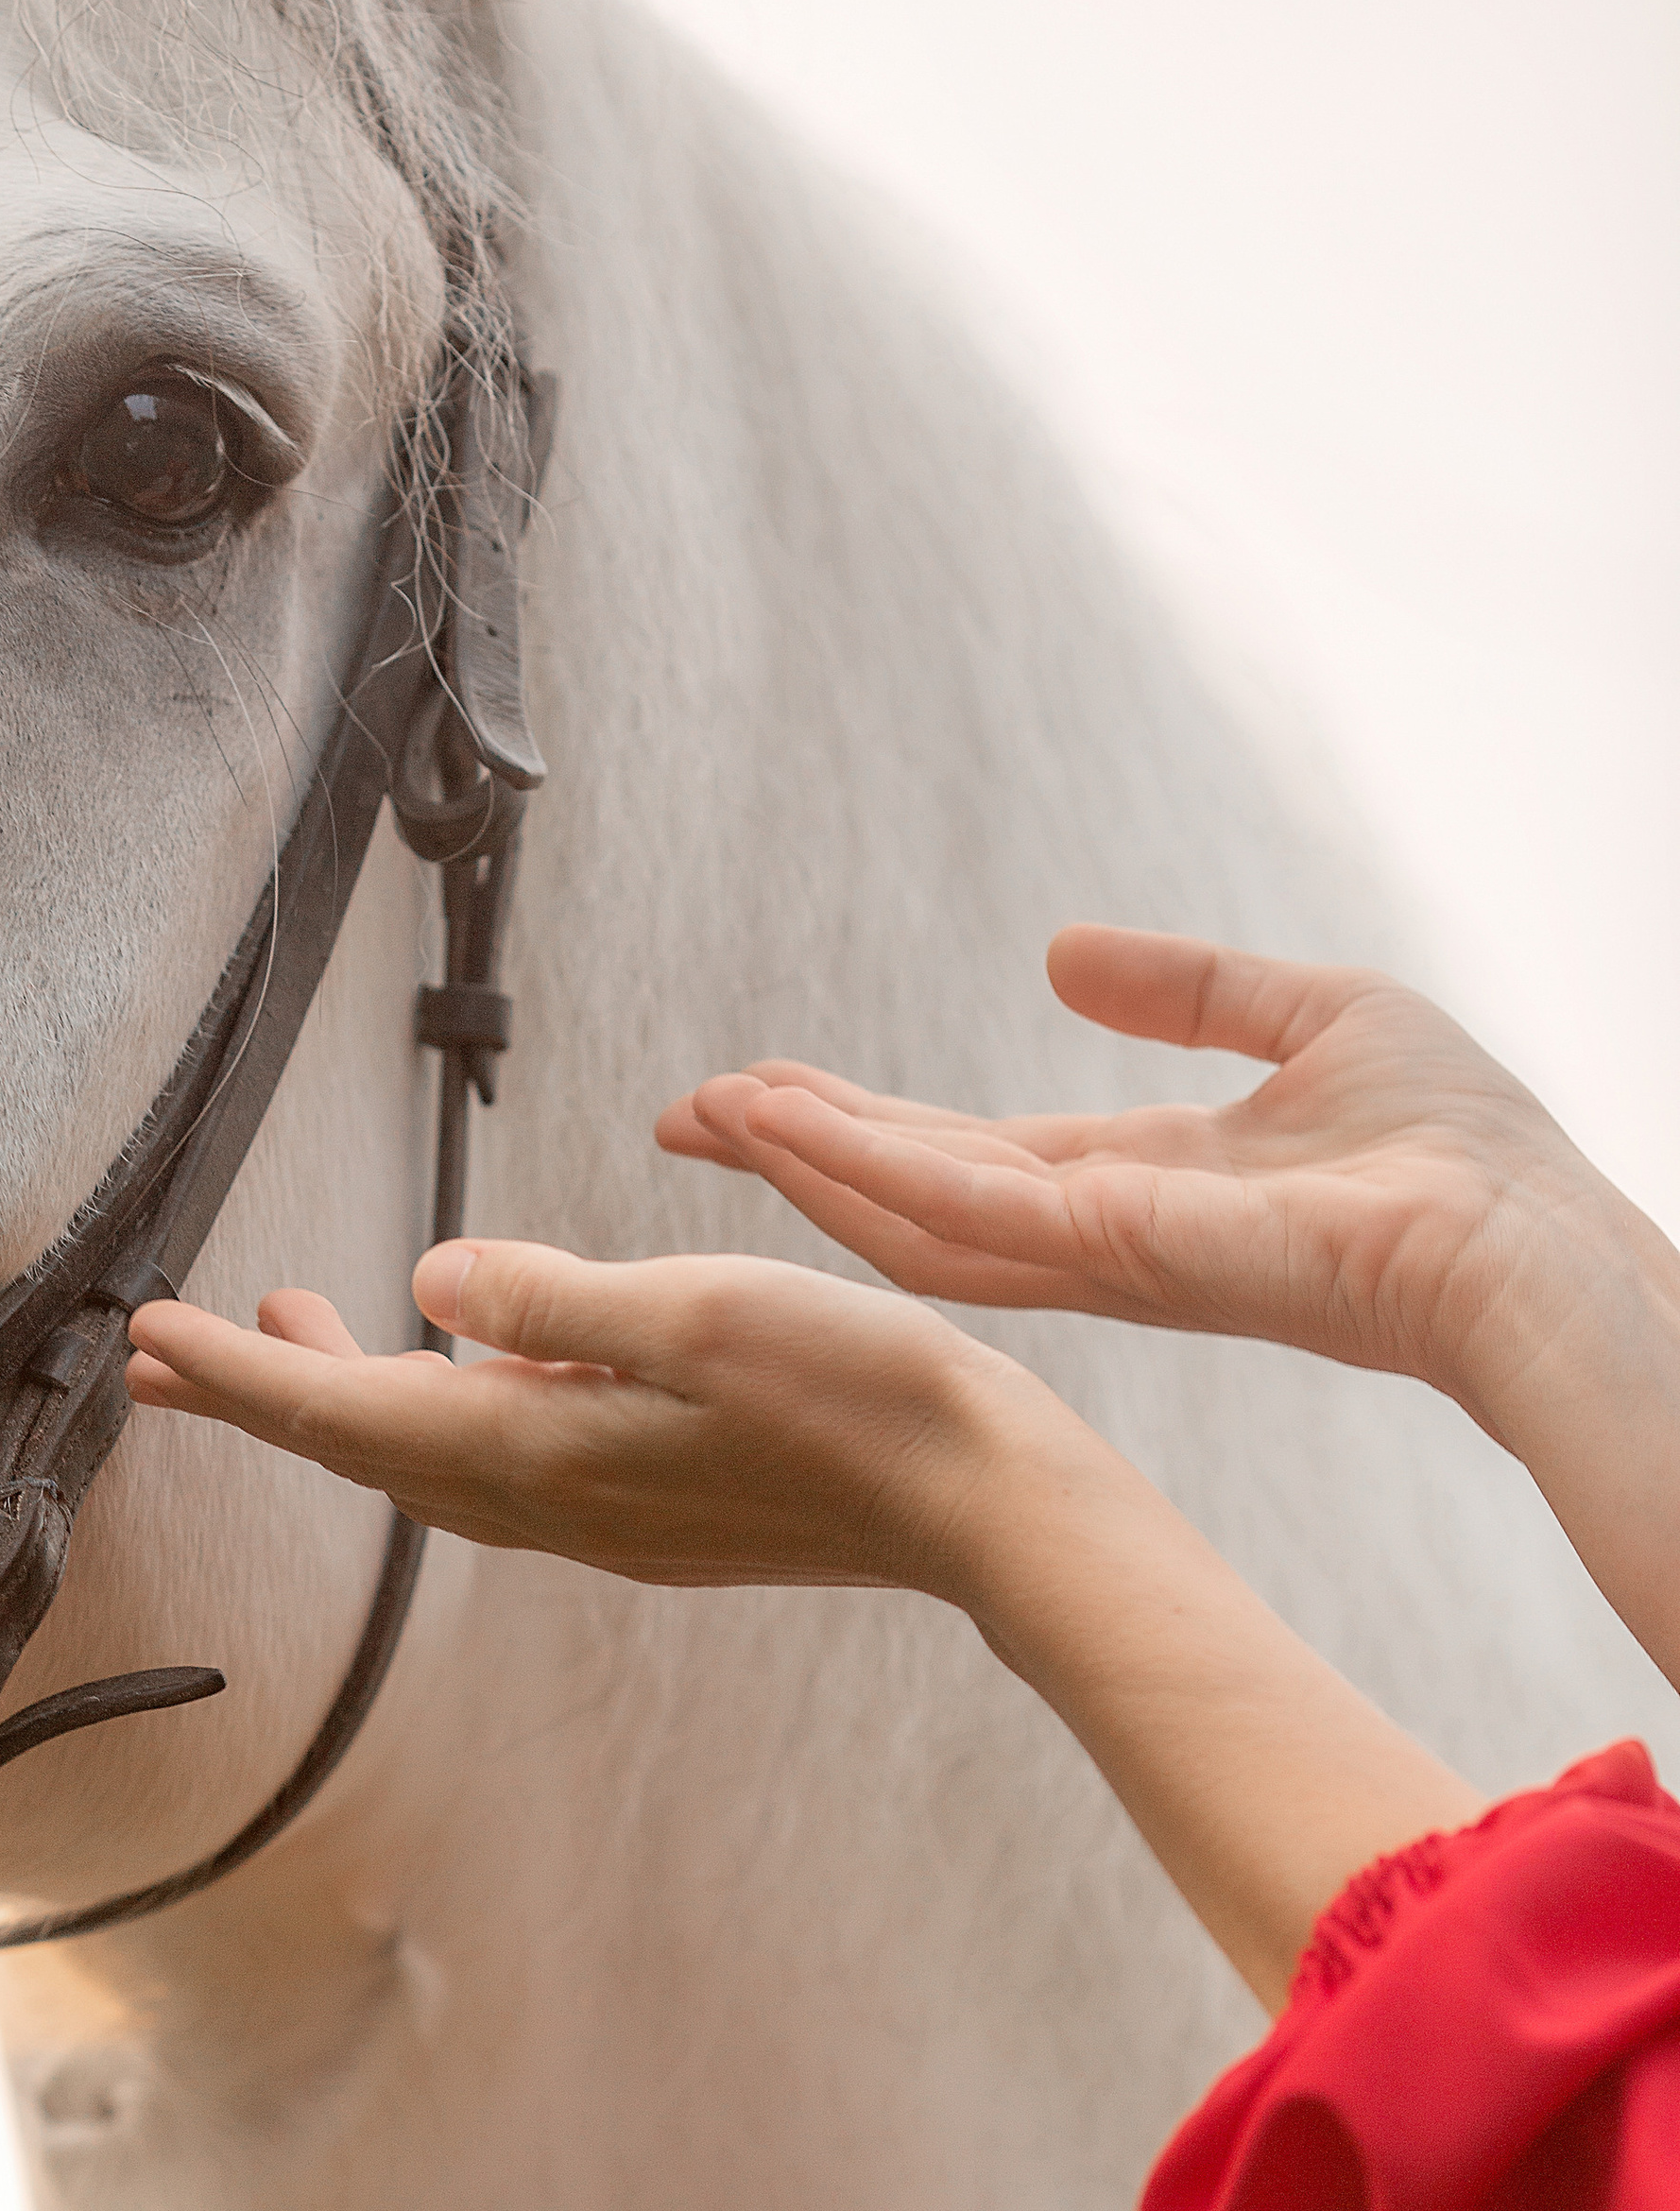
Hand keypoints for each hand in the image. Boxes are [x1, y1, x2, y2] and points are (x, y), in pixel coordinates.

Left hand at [127, 1240, 1054, 1598]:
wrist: (986, 1508)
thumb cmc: (864, 1398)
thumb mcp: (698, 1313)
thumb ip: (551, 1301)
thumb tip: (425, 1290)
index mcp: (548, 1453)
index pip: (350, 1416)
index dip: (241, 1378)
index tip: (147, 1342)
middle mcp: (559, 1506)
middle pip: (369, 1449)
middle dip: (265, 1397)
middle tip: (165, 1357)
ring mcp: (608, 1524)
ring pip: (435, 1460)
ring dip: (351, 1403)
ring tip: (293, 1336)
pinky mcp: (656, 1519)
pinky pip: (507, 1469)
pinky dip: (443, 1417)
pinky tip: (464, 1372)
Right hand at [660, 927, 1633, 1433]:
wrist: (1523, 1242)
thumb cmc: (1460, 1151)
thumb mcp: (1312, 1018)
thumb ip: (1189, 989)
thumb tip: (1061, 953)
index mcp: (1140, 1188)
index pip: (971, 1158)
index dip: (865, 1126)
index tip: (767, 1092)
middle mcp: (1096, 1238)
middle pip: (911, 1195)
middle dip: (798, 1153)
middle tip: (687, 1113)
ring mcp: (1094, 1258)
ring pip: (909, 1216)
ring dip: (806, 1162)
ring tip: (712, 1114)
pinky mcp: (1109, 1255)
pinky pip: (962, 1211)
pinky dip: (869, 1170)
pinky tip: (792, 1131)